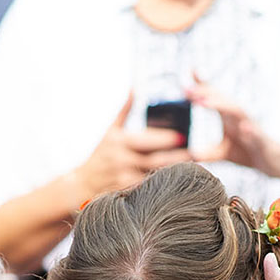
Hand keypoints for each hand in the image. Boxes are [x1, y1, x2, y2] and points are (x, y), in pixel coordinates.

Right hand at [73, 93, 191, 199]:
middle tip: (196, 152)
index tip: (183, 136)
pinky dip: (165, 185)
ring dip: (174, 171)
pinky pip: (150, 188)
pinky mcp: (129, 193)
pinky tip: (179, 183)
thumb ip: (125, 110)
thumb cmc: (101, 155)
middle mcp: (123, 160)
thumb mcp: (110, 131)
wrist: (83, 184)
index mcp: (120, 142)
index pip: (147, 140)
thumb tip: (134, 86)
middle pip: (156, 159)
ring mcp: (126, 179)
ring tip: (193, 167)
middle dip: (177, 156)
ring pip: (156, 175)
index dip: (166, 139)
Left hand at [188, 75, 279, 177]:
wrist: (276, 163)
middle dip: (205, 93)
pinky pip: (257, 134)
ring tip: (205, 102)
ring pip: (238, 112)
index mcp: (229, 118)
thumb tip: (191, 155)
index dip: (203, 86)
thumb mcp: (225, 154)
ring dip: (222, 105)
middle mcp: (240, 118)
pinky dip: (251, 130)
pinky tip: (244, 127)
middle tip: (187, 90)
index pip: (215, 98)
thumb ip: (208, 153)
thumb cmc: (250, 154)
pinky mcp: (263, 142)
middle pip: (223, 100)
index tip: (187, 75)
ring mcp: (252, 127)